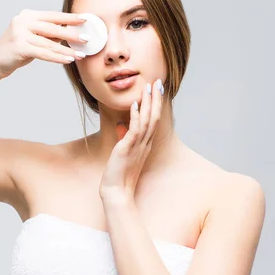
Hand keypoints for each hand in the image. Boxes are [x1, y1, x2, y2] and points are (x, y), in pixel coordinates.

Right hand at [0, 9, 87, 77]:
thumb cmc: (16, 51)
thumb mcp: (32, 38)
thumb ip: (48, 34)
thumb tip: (70, 32)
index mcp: (27, 15)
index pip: (52, 16)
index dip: (69, 18)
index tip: (85, 19)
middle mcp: (22, 21)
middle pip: (52, 28)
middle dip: (71, 34)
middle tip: (87, 38)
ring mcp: (19, 33)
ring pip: (49, 43)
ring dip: (66, 50)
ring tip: (80, 54)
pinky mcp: (19, 47)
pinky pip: (43, 53)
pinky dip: (57, 57)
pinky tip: (68, 60)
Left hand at [99, 79, 164, 201]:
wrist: (117, 192)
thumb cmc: (119, 174)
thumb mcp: (123, 153)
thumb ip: (124, 139)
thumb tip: (120, 127)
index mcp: (145, 144)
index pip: (153, 120)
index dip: (156, 104)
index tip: (156, 90)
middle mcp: (145, 143)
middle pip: (154, 117)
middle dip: (156, 99)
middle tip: (158, 82)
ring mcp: (138, 146)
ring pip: (147, 120)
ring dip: (148, 103)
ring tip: (148, 87)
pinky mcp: (128, 149)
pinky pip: (135, 129)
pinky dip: (135, 115)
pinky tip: (134, 103)